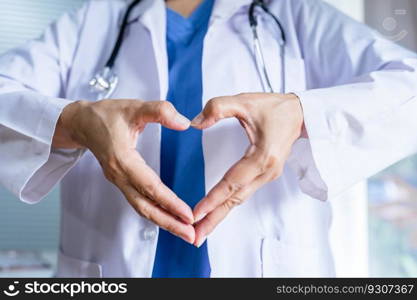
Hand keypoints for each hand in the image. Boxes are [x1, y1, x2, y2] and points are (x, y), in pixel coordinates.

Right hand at [54, 99, 194, 242]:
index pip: (149, 187)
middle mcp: (119, 175)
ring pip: (142, 207)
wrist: (81, 123)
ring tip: (184, 231)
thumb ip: (159, 111)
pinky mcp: (121, 181)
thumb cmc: (106, 115)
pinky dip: (156, 212)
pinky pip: (139, 201)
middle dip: (169, 223)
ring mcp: (118, 181)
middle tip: (191, 236)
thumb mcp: (134, 106)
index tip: (188, 215)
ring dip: (164, 221)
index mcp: (122, 159)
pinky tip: (169, 217)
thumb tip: (184, 124)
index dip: (169, 202)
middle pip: (145, 206)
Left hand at [191, 93, 303, 246]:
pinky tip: (216, 213)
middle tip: (194, 237)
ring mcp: (267, 176)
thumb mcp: (245, 101)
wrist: (300, 114)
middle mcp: (266, 172)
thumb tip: (195, 123)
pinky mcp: (265, 176)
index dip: (212, 199)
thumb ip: (218, 107)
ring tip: (201, 231)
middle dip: (213, 219)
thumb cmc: (274, 108)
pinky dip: (228, 205)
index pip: (231, 183)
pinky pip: (243, 194)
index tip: (195, 214)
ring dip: (219, 216)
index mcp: (262, 156)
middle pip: (235, 200)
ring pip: (238, 200)